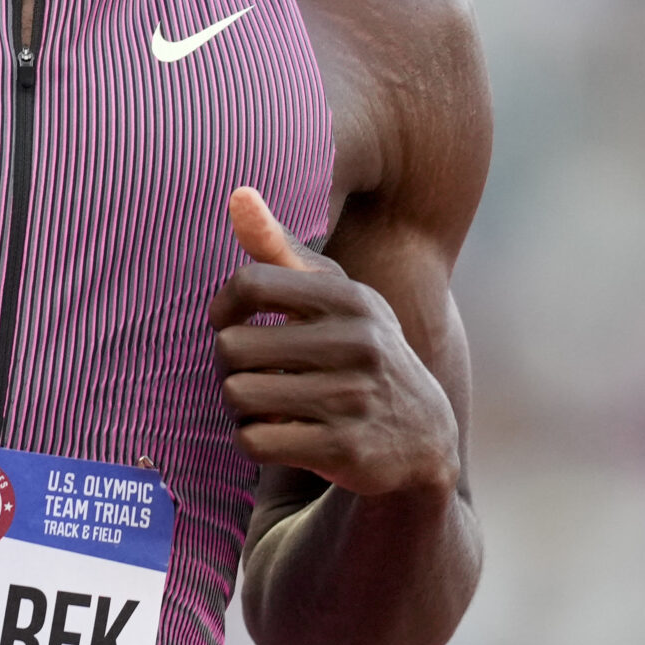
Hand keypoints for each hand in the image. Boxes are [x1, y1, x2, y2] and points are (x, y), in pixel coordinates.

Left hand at [210, 187, 458, 500]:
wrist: (423, 437)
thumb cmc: (361, 354)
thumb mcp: (337, 298)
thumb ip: (281, 250)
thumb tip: (238, 195)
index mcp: (350, 299)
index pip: (251, 283)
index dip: (222, 307)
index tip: (227, 323)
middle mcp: (356, 343)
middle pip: (233, 346)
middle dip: (228, 365)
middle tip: (248, 373)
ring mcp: (352, 398)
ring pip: (238, 395)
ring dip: (239, 406)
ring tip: (264, 404)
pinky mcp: (344, 449)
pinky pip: (255, 440)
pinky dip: (254, 440)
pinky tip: (277, 434)